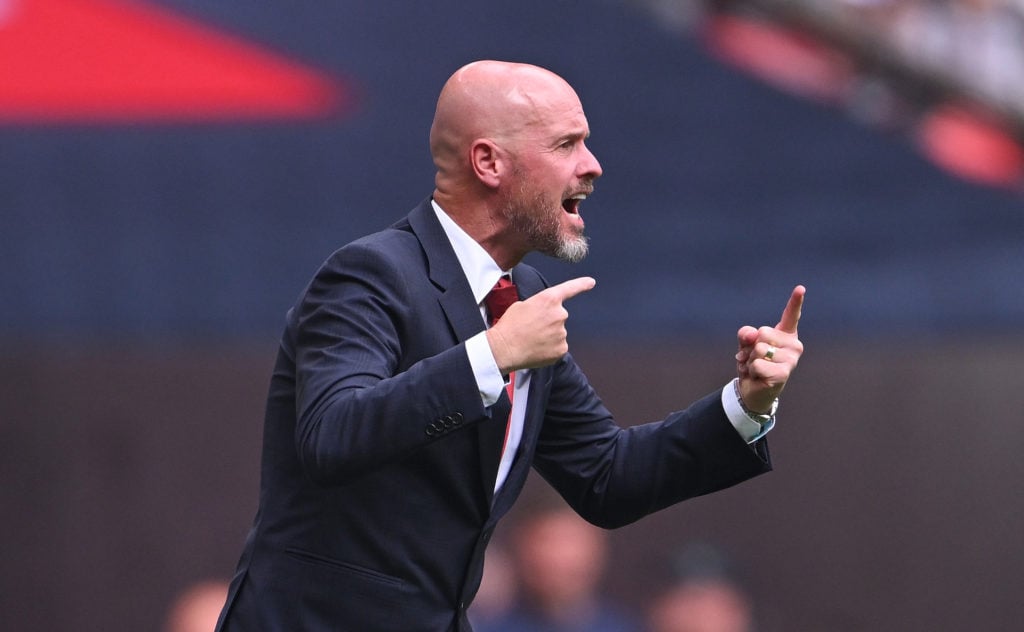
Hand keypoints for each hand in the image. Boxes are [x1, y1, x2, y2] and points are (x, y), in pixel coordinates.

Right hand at [486, 277, 595, 373]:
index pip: (569, 289)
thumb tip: (544, 313)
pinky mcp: (562, 348)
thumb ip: (538, 305)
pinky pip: (559, 346)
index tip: (590, 282)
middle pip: (559, 316)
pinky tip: (537, 349)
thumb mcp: (521, 305)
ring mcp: (562, 332)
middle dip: (549, 321)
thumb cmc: (509, 326)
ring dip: (549, 335)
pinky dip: (550, 348)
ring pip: (558, 332)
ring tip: (532, 339)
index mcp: (548, 299)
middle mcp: (560, 314)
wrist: (504, 349)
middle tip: (532, 328)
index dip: (581, 284)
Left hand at [735, 285, 804, 412]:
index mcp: (785, 335)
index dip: (795, 302)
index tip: (800, 288)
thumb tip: (752, 335)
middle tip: (755, 359)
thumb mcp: (746, 345)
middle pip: (763, 333)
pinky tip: (758, 377)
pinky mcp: (784, 373)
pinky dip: (752, 371)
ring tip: (756, 368)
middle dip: (751, 347)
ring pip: (759, 349)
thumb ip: (746, 335)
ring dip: (750, 360)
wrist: (752, 390)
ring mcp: (791, 360)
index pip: (791, 315)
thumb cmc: (753, 363)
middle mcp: (793, 345)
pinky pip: (758, 364)